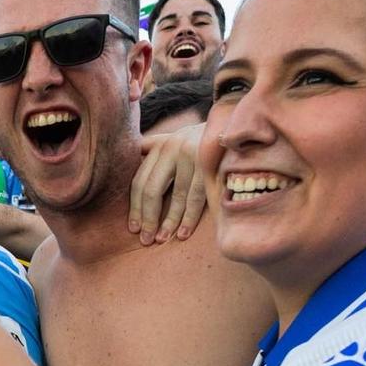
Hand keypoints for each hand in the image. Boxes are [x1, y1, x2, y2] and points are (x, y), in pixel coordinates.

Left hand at [128, 123, 210, 243]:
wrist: (235, 126)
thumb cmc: (201, 140)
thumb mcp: (175, 140)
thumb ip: (154, 149)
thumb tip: (131, 161)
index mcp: (160, 145)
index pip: (140, 181)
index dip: (135, 207)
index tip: (134, 229)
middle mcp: (172, 147)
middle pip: (152, 189)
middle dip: (148, 218)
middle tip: (146, 240)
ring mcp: (191, 154)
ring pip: (176, 196)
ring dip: (169, 222)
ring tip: (162, 240)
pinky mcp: (209, 163)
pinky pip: (197, 197)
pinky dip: (189, 218)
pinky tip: (183, 234)